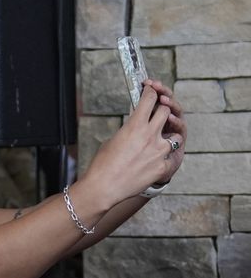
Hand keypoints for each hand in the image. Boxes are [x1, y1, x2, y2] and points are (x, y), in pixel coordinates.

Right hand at [81, 79, 184, 204]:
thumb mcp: (113, 139)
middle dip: (162, 110)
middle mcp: (150, 135)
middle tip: (157, 112)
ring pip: (174, 135)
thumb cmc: (103, 163)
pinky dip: (163, 158)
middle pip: (166, 112)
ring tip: (159, 141)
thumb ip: (129, 130)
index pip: (149, 99)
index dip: (151, 92)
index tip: (150, 90)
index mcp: (135, 125)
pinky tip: (154, 162)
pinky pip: (170, 157)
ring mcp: (159, 151)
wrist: (104, 187)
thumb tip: (136, 126)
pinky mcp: (163, 166)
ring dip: (168, 135)